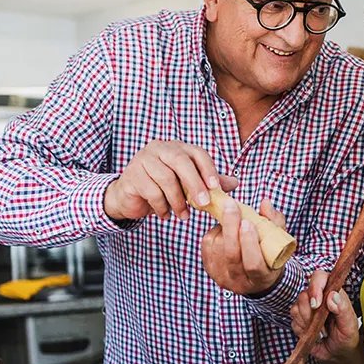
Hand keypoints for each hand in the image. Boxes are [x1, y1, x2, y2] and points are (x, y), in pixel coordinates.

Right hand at [105, 140, 237, 220]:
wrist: (129, 197)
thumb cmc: (161, 188)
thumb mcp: (186, 185)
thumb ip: (208, 182)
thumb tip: (234, 183)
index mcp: (176, 148)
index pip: (196, 153)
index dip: (208, 169)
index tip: (216, 187)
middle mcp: (159, 149)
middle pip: (181, 161)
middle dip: (195, 184)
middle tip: (204, 204)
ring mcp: (143, 160)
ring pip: (166, 178)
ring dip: (178, 201)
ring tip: (183, 215)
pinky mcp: (132, 175)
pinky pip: (152, 191)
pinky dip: (162, 206)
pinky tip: (165, 215)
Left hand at [202, 198, 285, 295]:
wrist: (255, 276)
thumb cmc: (270, 254)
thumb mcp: (278, 240)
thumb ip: (274, 221)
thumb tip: (265, 203)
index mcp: (262, 278)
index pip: (253, 264)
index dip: (249, 243)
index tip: (248, 222)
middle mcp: (240, 283)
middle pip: (232, 255)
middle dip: (231, 227)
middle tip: (231, 206)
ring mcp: (223, 278)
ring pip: (218, 248)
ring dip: (224, 227)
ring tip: (233, 218)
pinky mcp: (210, 270)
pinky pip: (207, 246)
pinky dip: (214, 231)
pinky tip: (224, 228)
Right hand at [290, 270, 361, 363]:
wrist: (339, 353)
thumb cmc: (347, 336)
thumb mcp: (350, 324)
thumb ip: (343, 308)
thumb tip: (332, 295)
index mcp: (332, 291)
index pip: (319, 277)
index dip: (315, 287)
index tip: (316, 305)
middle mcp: (318, 297)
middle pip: (304, 294)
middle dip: (310, 312)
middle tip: (322, 325)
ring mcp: (306, 308)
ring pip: (296, 308)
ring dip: (307, 323)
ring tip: (321, 331)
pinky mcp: (299, 320)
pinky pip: (293, 322)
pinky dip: (302, 330)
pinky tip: (313, 334)